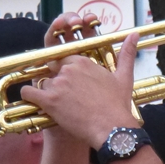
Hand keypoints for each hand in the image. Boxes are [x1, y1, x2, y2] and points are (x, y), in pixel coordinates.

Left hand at [21, 32, 139, 147]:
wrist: (112, 128)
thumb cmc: (118, 106)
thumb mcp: (124, 77)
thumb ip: (127, 53)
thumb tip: (135, 35)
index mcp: (83, 62)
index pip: (65, 61)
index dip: (67, 74)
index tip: (72, 85)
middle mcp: (69, 69)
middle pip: (53, 72)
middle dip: (58, 83)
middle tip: (67, 98)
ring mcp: (58, 84)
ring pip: (44, 83)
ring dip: (48, 94)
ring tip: (62, 107)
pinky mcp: (50, 100)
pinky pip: (29, 93)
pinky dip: (29, 97)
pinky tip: (36, 102)